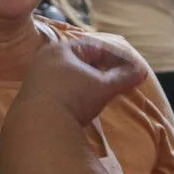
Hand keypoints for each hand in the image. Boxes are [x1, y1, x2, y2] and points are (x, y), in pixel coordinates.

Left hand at [12, 38, 146, 126]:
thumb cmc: (73, 98)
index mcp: (61, 50)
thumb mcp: (103, 87)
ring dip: (87, 82)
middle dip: (101, 68)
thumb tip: (142, 72)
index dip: (116, 57)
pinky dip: (74, 92)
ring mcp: (36, 78)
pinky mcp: (32, 97)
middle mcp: (45, 59)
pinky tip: (82, 104)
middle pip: (80, 60)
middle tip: (119, 78)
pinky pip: (58, 89)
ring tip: (102, 92)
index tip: (131, 68)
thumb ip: (123, 77)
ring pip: (68, 75)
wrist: (39, 126)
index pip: (94, 47)